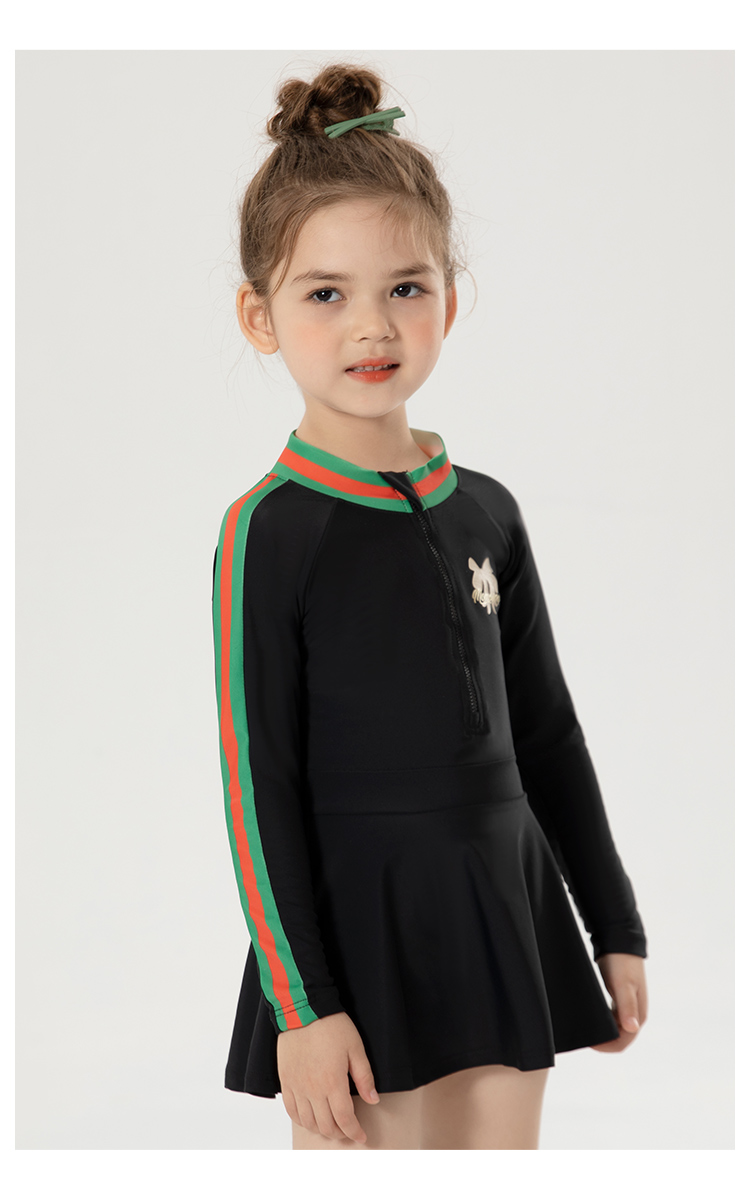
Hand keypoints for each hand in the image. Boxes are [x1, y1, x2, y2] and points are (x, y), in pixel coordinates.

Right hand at [277, 1011, 379, 1142]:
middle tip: (348, 1130)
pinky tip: (310, 1118)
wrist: (303, 1010)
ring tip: (331, 1125)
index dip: (355, 1132)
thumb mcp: (355, 1048)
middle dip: (340, 1133)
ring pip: (308, 1122)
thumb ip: (364, 1077)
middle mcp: (313, 1090)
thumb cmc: (331, 1025)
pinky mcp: (286, 1081)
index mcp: (333, 1083)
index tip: (361, 1135)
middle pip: (326, 1126)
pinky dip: (302, 1120)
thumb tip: (373, 1100)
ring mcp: (297, 1087)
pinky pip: (291, 1111)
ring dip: (321, 1129)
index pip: (345, 1119)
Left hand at [590, 952, 647, 1052]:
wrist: (619, 942)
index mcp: (638, 1014)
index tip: (590, 1043)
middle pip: (620, 1038)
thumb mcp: (623, 985)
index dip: (607, 1046)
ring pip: (615, 1029)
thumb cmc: (622, 963)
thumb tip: (632, 1028)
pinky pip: (612, 1018)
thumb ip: (627, 1007)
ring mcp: (628, 1007)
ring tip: (586, 1029)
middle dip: (604, 1042)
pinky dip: (603, 1022)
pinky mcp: (619, 1000)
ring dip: (604, 1032)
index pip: (624, 1042)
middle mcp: (635, 1014)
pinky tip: (591, 1018)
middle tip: (585, 1037)